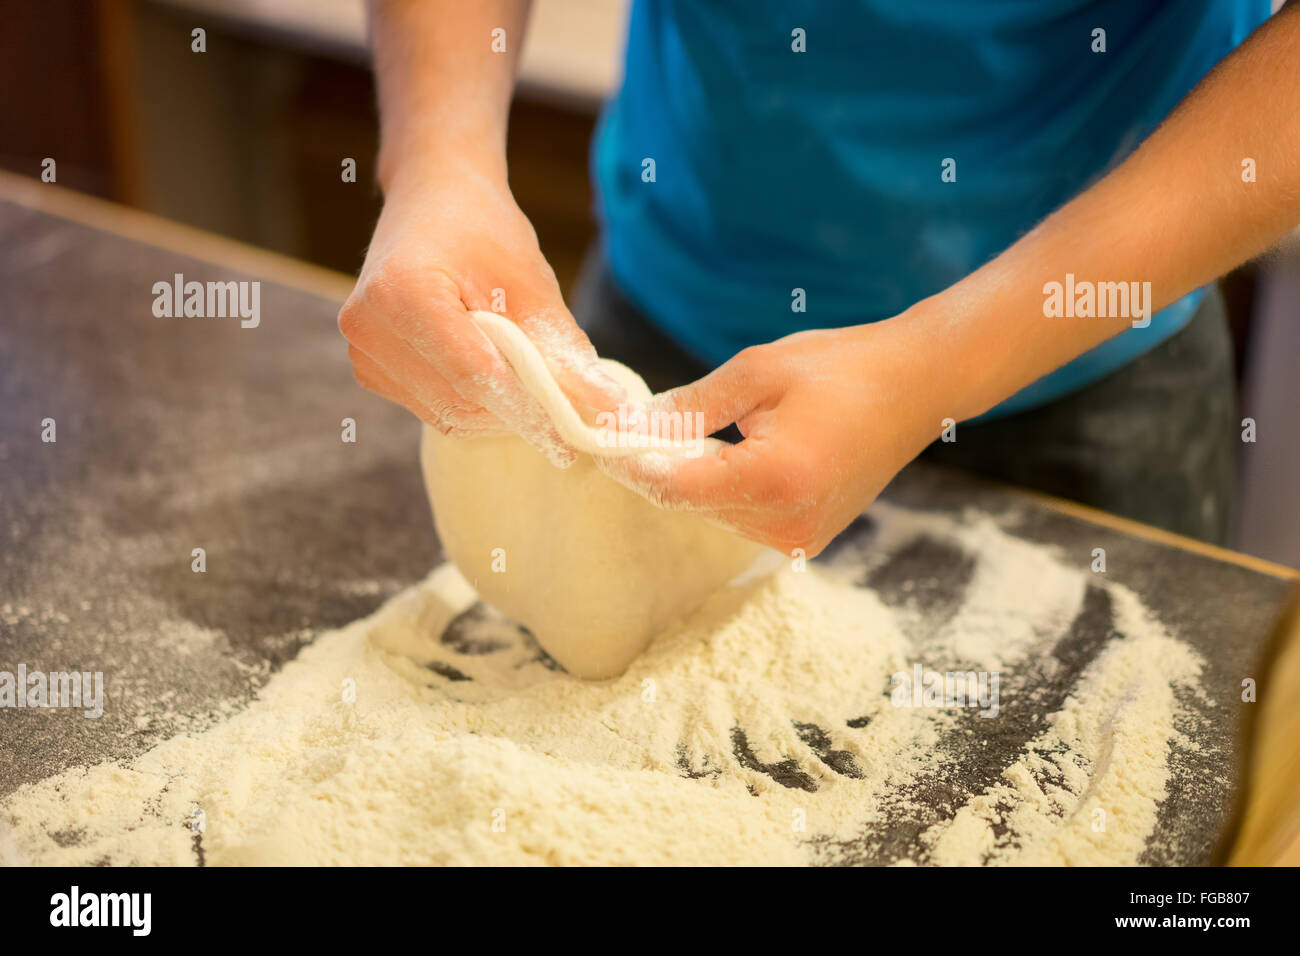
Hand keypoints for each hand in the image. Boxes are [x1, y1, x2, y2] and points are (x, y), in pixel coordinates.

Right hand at [337, 154, 624, 465]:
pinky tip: (491, 372)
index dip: (529, 411)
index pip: (474, 376)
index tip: (575, 437)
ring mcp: (362, 351)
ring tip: (525, 379)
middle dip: (517, 411)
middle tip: (563, 408)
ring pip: (447, 414)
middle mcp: (368, 327)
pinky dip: (471, 404)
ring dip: (496, 411)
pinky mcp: (369, 368)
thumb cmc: (484, 231)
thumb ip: (565, 353)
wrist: (434, 198)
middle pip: (460, 402)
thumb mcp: (532, 286)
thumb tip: (612, 410)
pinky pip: (432, 409)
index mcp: (402, 294)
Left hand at [600, 313, 948, 555]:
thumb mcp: (757, 371)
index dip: (632, 465)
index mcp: (774, 479)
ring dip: (691, 479)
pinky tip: (726, 453)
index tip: (600, 441)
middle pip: (690, 504)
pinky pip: (742, 518)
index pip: (674, 486)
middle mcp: (787, 523)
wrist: (919, 386)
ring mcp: (801, 539)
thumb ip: (690, 407)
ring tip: (682, 435)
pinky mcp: (808, 540)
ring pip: (713, 514)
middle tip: (627, 431)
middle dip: (658, 467)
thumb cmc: (844, 367)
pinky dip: (723, 489)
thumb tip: (632, 427)